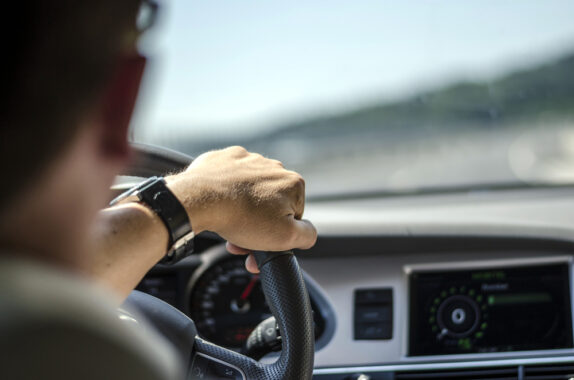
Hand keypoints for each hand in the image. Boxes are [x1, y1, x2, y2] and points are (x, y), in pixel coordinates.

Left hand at [166, 146, 316, 270]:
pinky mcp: (224, 159)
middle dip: (258, 226)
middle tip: (242, 242)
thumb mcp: (286, 236)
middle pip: (270, 205)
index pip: (293, 216)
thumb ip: (307, 235)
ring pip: (250, 193)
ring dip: (242, 212)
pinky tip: (220, 206)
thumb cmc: (242, 217)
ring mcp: (247, 160)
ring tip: (228, 225)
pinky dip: (226, 194)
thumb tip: (308, 232)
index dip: (277, 234)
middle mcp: (273, 166)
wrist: (199, 199)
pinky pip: (230, 181)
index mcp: (293, 183)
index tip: (261, 245)